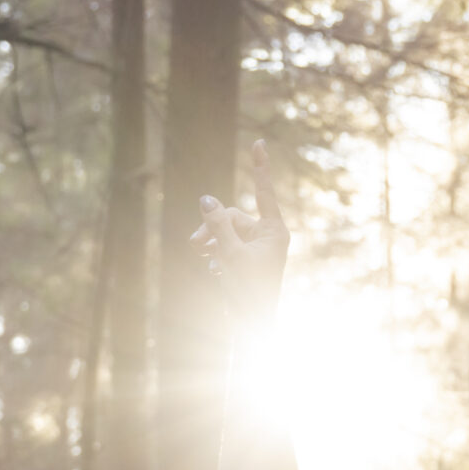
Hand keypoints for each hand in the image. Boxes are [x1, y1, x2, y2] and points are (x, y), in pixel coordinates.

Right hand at [193, 139, 288, 313]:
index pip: (263, 192)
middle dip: (211, 227)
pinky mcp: (245, 258)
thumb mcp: (230, 256)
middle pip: (232, 215)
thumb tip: (207, 198)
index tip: (259, 143)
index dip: (259, 167)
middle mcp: (267, 235)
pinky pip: (224, 244)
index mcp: (274, 231)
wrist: (251, 327)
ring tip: (199, 256)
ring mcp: (256, 247)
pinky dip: (214, 252)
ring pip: (224, 230)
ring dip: (209, 240)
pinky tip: (211, 268)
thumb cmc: (248, 293)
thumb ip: (218, 226)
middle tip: (194, 245)